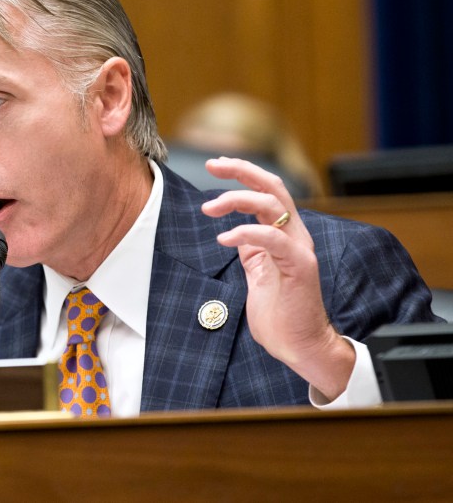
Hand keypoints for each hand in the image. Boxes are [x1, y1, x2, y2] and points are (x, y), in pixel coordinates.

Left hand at [201, 157, 354, 399]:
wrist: (300, 345)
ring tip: (210, 208)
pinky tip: (224, 238)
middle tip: (213, 165)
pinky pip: (273, 238)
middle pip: (273, 186)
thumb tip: (235, 232)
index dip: (243, 173)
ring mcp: (299, 249)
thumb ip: (252, 249)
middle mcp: (295, 235)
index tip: (215, 165)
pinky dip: (245, 232)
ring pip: (274, 204)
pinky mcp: (300, 267)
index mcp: (285, 233)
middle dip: (242, 170)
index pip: (267, 190)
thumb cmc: (279, 312)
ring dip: (237, 199)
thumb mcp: (258, 271)